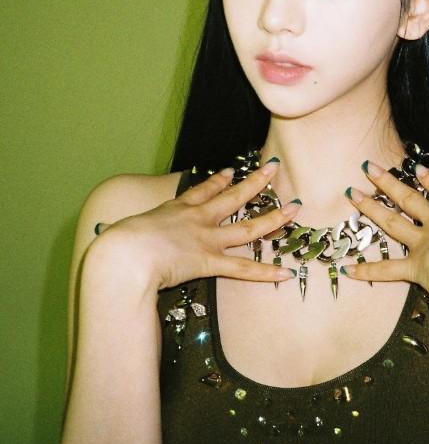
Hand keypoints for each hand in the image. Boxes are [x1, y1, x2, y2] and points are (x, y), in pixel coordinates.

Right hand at [87, 160, 299, 291]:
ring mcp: (207, 239)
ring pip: (248, 227)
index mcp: (176, 209)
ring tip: (294, 209)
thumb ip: (135, 233)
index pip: (201, 190)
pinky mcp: (210, 261)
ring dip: (273, 219)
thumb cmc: (120, 244)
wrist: (125, 253)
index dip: (217, 180)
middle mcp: (196, 220)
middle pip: (232, 197)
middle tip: (273, 169)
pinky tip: (285, 273)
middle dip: (255, 183)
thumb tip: (122, 240)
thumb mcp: (128, 230)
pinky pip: (243, 269)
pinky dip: (265, 273)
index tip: (229, 170)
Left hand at [342, 162, 428, 293]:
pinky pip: (387, 271)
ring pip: (391, 223)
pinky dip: (368, 270)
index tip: (418, 166)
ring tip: (351, 196)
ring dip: (370, 210)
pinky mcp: (413, 269)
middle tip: (368, 167)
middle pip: (409, 199)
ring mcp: (423, 245)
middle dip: (388, 182)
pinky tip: (348, 268)